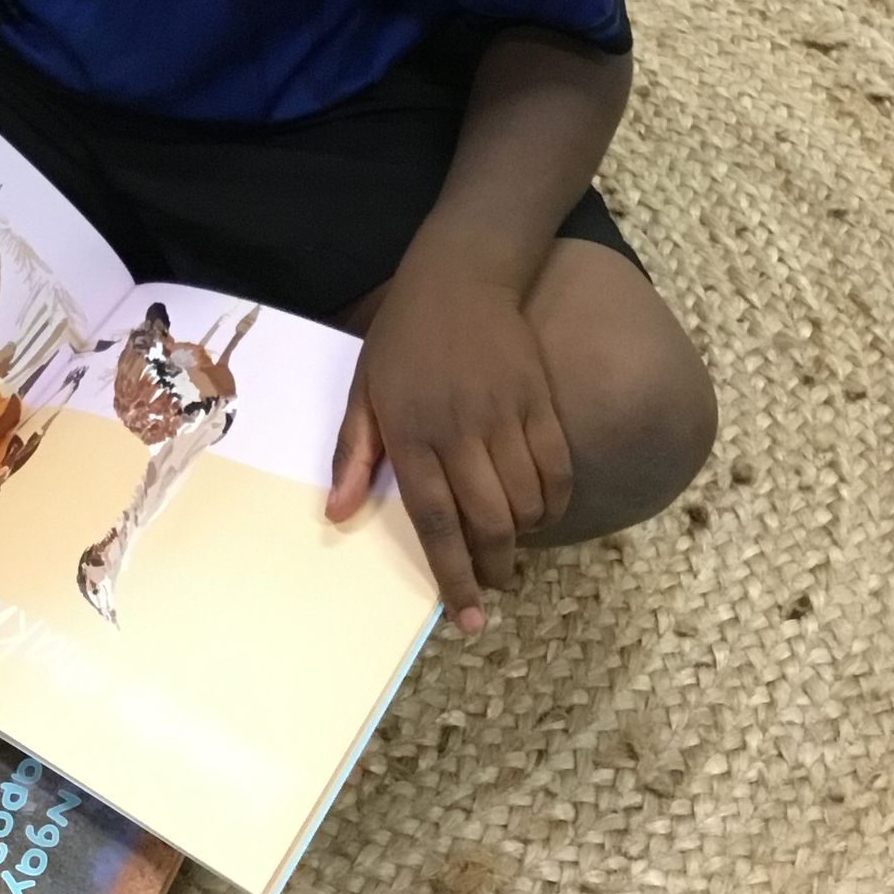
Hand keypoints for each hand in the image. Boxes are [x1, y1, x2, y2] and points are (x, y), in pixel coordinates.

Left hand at [326, 266, 572, 632]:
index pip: (435, 521)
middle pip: (489, 521)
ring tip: (509, 548)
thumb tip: (337, 514)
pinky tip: (539, 512)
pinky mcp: (540, 401)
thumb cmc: (403, 338)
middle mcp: (461, 430)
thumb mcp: (364, 390)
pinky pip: (557, 469)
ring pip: (526, 502)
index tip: (467, 618)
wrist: (461, 275)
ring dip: (522, 538)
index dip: (453, 575)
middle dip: (493, 568)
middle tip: (491, 587)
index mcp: (411, 432)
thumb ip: (354, 455)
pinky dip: (553, 502)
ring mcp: (506, 415)